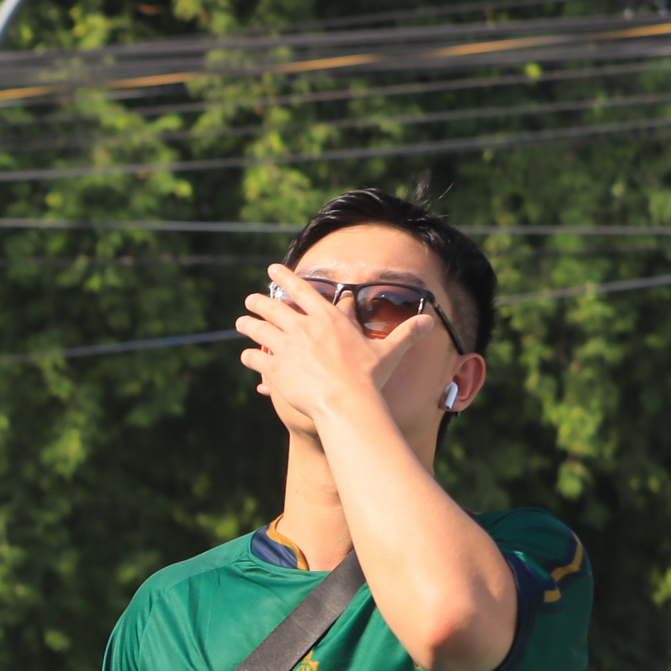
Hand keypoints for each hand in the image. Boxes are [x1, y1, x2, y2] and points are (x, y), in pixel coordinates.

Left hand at [236, 262, 428, 435]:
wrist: (346, 401)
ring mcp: (286, 347)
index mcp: (327, 318)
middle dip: (259, 301)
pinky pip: (256, 358)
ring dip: (248, 324)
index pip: (303, 290)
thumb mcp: (389, 353)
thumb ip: (406, 335)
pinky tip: (247, 356)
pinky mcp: (275, 367)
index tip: (272, 268)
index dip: (285, 277)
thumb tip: (430, 322)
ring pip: (259, 329)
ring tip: (241, 322)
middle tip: (250, 299)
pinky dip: (250, 356)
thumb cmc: (369, 378)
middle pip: (273, 307)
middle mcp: (303, 327)